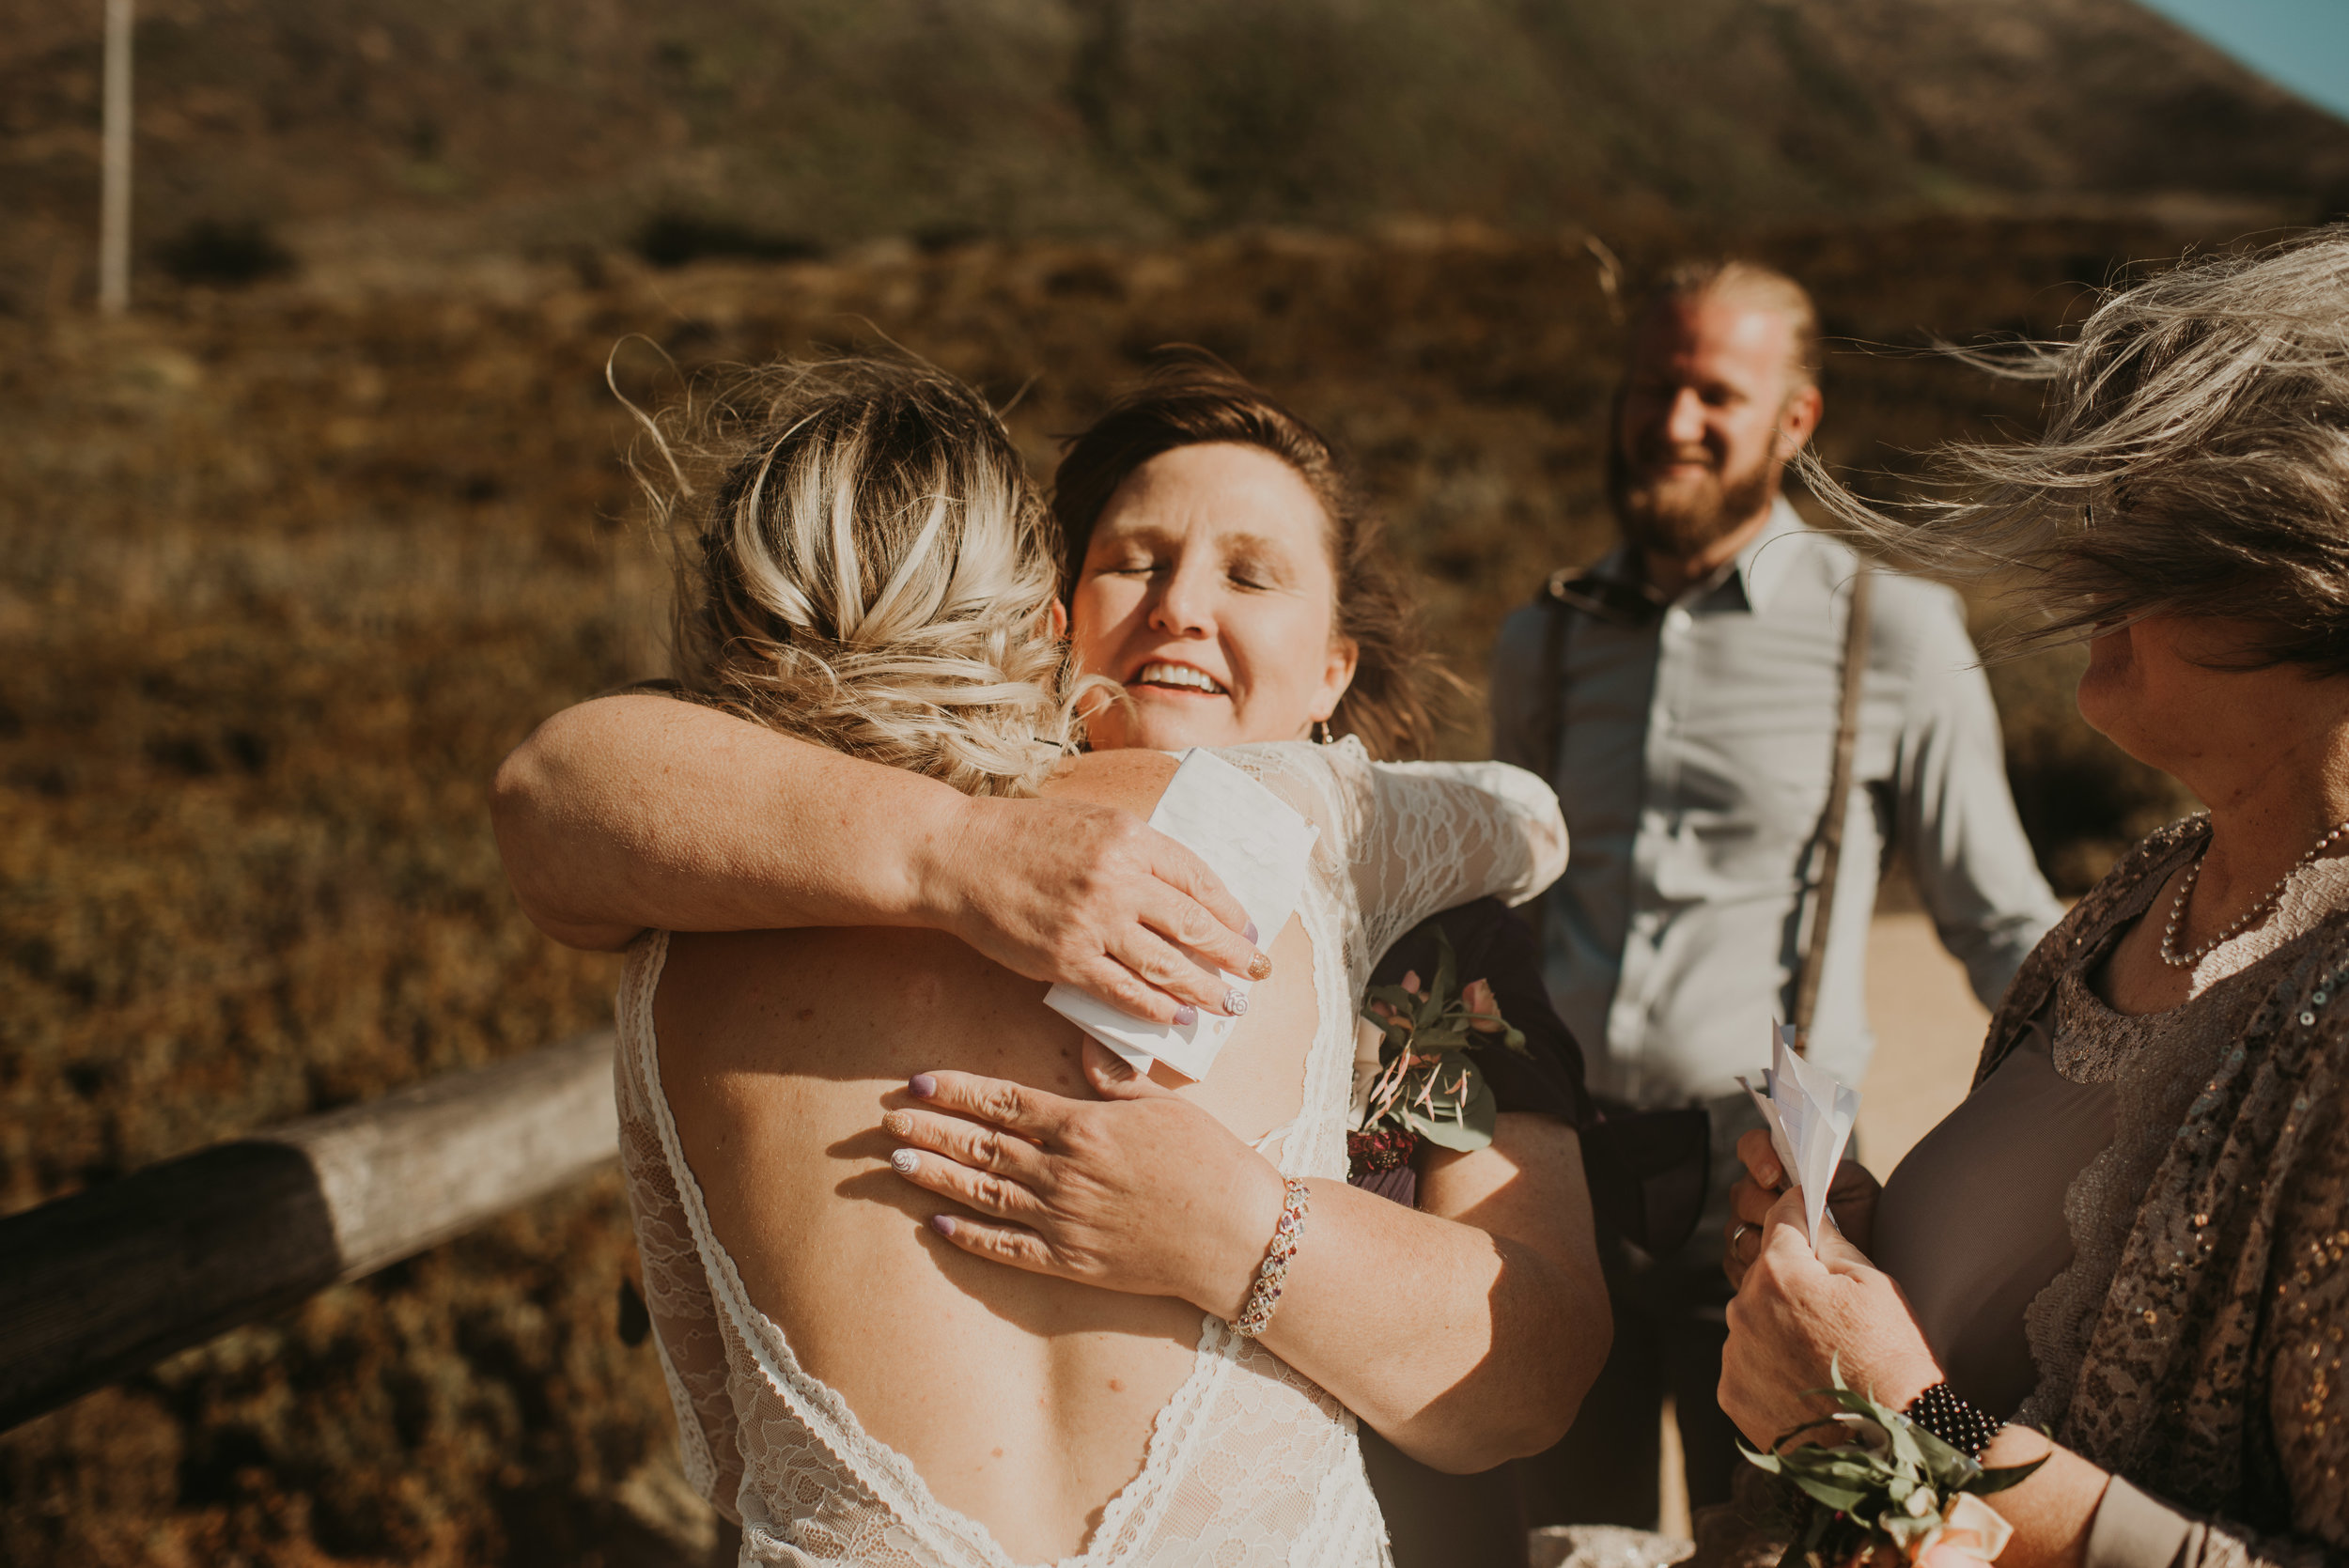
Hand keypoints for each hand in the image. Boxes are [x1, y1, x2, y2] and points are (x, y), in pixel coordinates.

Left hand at [880, 1041, 1286, 1316]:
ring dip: (937, 1176)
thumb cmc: (1209, 1162)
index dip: (958, 1092)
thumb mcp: (1165, 1106)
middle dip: (930, 1131)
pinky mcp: (1071, 1263)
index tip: (919, 1082)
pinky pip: (1008, 1249)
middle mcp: (1064, 1172)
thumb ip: (1115, 1082)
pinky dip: (970, 1237)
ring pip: (984, 1193)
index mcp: (1086, 1126)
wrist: (1238, 1234)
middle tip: (886, 1121)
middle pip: (982, 1146)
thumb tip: (1081, 1051)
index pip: (1005, 1103)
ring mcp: (1064, 1220)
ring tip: (895, 1163)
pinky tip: (938, 1224)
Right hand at [925, 794, 1269, 1023]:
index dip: (1231, 911)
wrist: (956, 855)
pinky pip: (1123, 992)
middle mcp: (1118, 879)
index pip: (1199, 880)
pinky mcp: (1064, 959)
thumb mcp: (1091, 822)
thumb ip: (1137, 851)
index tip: (1250, 932)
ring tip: (1228, 1006)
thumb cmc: (1022, 835)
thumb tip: (1184, 891)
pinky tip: (1175, 1018)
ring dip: (1204, 991)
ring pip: (1166, 966)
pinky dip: (1155, 1009)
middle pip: (1194, 926)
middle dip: (1234, 956)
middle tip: (1258, 975)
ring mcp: (1092, 922)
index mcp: (1130, 838)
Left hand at [1718, 1185, 1941, 1449]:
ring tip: (1820, 1354)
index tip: (1810, 1216)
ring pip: (1752, 1319)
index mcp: (1778, 1273)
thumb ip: (1831, 1241)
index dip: (1799, 1214)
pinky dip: (1768, 1366)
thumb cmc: (1891, 1357)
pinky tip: (1804, 1381)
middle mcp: (1743, 1308)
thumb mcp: (1874, 1284)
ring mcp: (1733, 1354)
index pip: (1779, 1220)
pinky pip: (1746, 1362)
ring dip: (1776, 1326)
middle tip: (1830, 1309)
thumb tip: (1808, 1210)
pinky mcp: (1731, 1393)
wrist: (1890, 1443)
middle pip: (1763, 1274)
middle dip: (1790, 1280)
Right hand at [1723, 1128, 1879, 1287]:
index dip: (1757, 1156)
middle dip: (1764, 1208)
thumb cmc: (1860, 1213)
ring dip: (1762, 1243)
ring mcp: (1746, 1227)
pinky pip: (1735, 1263)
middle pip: (1743, 1195)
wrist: (1867, 1254)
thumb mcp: (1854, 1184)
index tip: (1774, 1177)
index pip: (1752, 1146)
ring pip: (1737, 1231)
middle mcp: (1755, 1194)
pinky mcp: (1743, 1260)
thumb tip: (1810, 1177)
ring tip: (1794, 1256)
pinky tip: (1782, 1277)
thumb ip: (1830, 1173)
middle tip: (1792, 1223)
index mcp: (1777, 1167)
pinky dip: (1755, 1269)